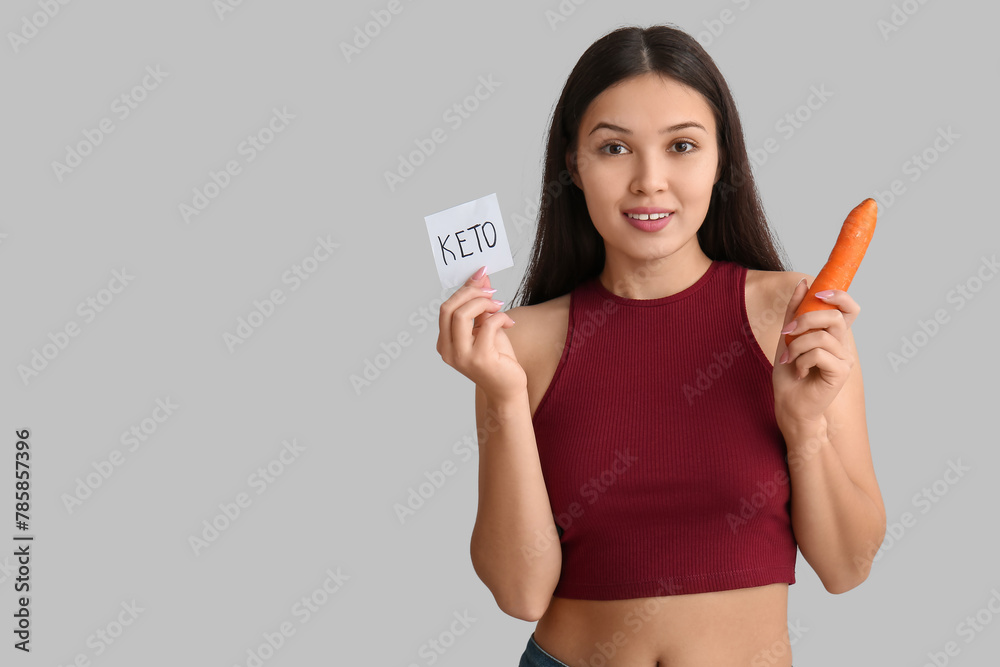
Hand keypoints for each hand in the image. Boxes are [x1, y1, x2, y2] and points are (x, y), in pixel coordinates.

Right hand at [436, 266, 524, 401]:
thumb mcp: (485, 327)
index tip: (480, 277)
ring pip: (461, 314)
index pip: (446, 308)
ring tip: (499, 305)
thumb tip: (480, 277)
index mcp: (445, 343)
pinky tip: (509, 322)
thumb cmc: (497, 358)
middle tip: (491, 291)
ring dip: (483, 303)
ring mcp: (462, 356)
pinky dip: (500, 317)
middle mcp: (448, 350)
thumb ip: (480, 304)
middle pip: (449, 308)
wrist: (507, 389)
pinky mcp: (480, 358)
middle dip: (471, 293)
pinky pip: (487, 325)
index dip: (464, 289)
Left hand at [772, 279, 858, 429]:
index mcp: (833, 335)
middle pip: (834, 317)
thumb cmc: (789, 373)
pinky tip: (798, 371)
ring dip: (797, 346)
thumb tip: (804, 282)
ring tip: (789, 359)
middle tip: (787, 332)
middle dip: (806, 319)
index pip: (849, 308)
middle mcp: (843, 345)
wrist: (788, 403)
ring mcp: (844, 359)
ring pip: (822, 337)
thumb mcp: (788, 337)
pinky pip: (819, 354)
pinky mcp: (840, 373)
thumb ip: (795, 311)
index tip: (817, 292)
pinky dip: (801, 360)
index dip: (839, 296)